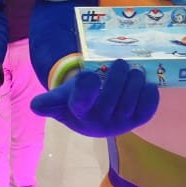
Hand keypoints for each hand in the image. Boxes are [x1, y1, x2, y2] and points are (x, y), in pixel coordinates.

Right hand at [31, 59, 158, 137]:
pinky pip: (147, 110)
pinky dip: (150, 96)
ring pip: (131, 103)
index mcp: (79, 113)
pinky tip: (147, 84)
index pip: (81, 103)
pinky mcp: (136, 121)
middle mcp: (100, 121)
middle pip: (110, 99)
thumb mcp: (60, 100)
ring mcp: (120, 123)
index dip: (85, 88)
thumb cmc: (75, 102)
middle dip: (117, 78)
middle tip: (120, 63)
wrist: (92, 117)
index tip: (88, 74)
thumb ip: (48, 102)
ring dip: (135, 83)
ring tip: (135, 71)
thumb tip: (35, 107)